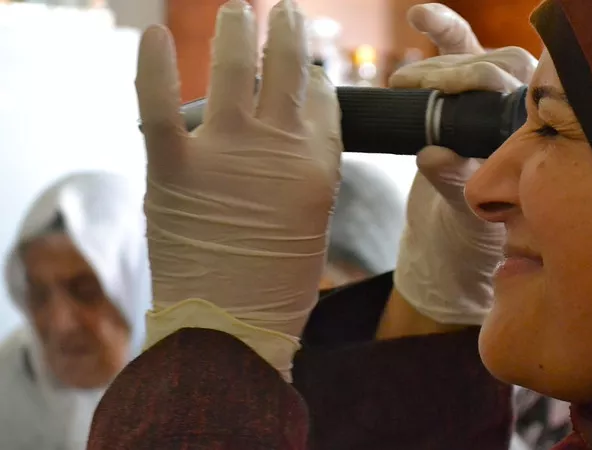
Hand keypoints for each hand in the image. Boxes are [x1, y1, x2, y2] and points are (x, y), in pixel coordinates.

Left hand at [136, 0, 340, 341]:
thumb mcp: (313, 218)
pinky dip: (151, 67)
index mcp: (318, 161)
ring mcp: (226, 151)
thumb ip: (308, 165)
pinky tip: (153, 36)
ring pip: (233, 68)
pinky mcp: (176, 168)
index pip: (320, 97)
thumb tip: (297, 124)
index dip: (312, 76)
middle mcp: (279, 144)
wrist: (234, 324)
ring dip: (237, 30)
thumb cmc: (278, 280)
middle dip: (285, 32)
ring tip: (237, 10)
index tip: (306, 68)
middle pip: (287, 68)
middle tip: (280, 11)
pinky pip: (158, 105)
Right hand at [387, 4, 536, 325]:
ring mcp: (497, 102)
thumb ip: (454, 186)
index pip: (515, 91)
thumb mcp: (468, 220)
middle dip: (450, 72)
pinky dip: (443, 31)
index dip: (478, 80)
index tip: (441, 86)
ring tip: (401, 81)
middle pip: (495, 67)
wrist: (452, 245)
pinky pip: (463, 52)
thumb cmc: (471, 238)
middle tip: (410, 85)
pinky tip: (419, 16)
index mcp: (535, 141)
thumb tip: (433, 155)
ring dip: (438, 62)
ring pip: (477, 57)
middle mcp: (522, 114)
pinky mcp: (469, 96)